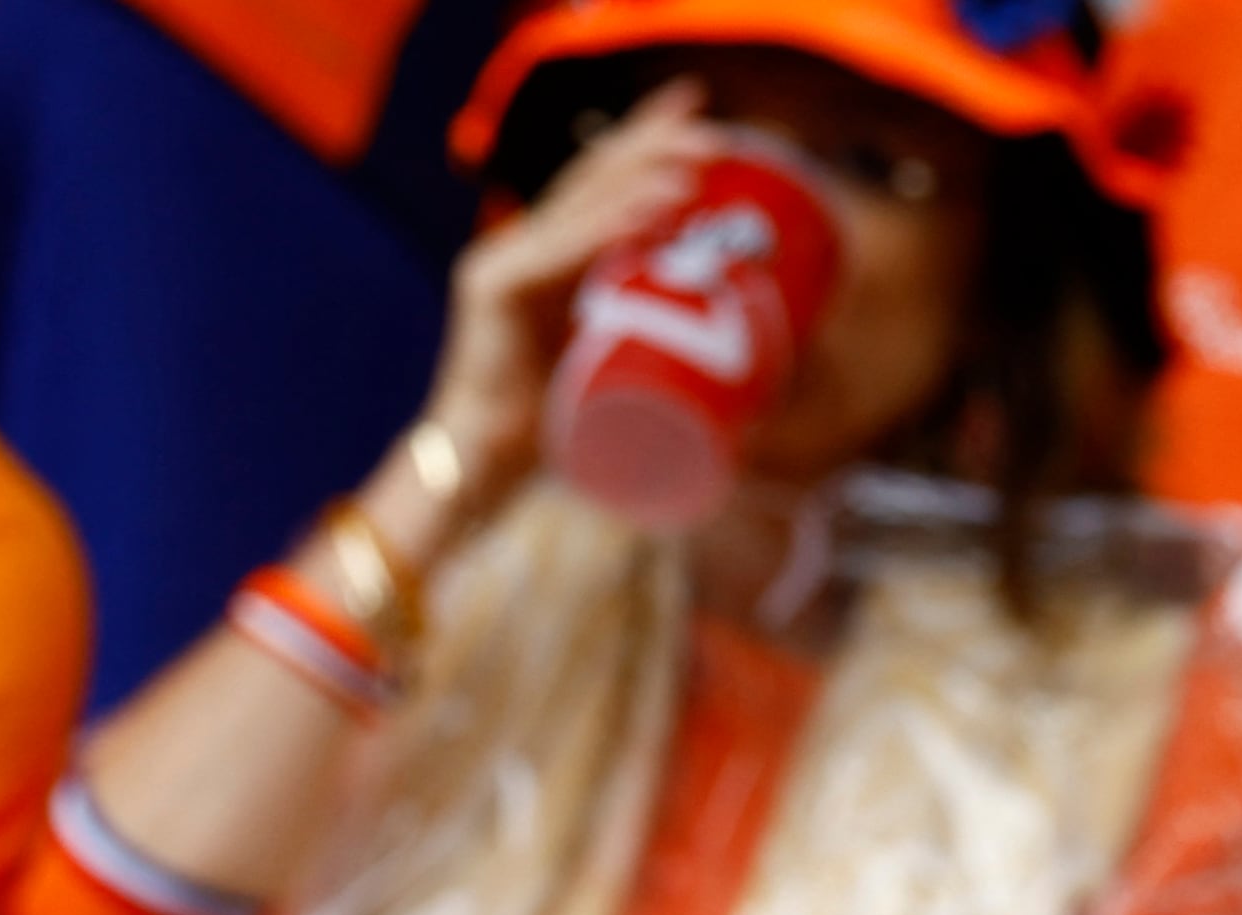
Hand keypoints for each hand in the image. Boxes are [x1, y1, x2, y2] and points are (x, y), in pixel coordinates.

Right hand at [413, 79, 718, 526]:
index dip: (648, 142)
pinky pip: (560, 253)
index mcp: (551, 258)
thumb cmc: (555, 432)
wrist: (485, 469)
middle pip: (593, 178)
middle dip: (654, 144)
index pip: (602, 183)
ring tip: (700, 166)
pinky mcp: (494, 290)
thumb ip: (656, 350)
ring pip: (580, 205)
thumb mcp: (619, 373)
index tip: (703, 118)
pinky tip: (655, 210)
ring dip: (644, 178)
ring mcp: (504, 263)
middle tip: (716, 130)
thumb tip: (756, 364)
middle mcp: (524, 247)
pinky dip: (610, 230)